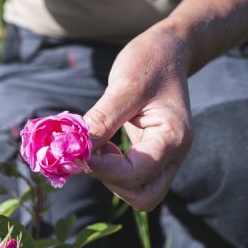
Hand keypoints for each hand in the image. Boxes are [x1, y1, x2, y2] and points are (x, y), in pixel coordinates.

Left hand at [84, 24, 193, 210]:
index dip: (101, 169)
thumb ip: (102, 120)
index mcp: (173, 138)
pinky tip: (99, 146)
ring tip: (92, 147)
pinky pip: (131, 177)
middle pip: (143, 196)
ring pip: (137, 192)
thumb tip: (75, 148)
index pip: (136, 174)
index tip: (73, 153)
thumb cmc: (149, 61)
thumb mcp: (124, 86)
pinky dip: (110, 170)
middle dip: (109, 181)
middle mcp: (173, 154)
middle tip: (87, 154)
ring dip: (108, 177)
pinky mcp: (151, 154)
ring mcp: (164, 157)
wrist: (168, 50)